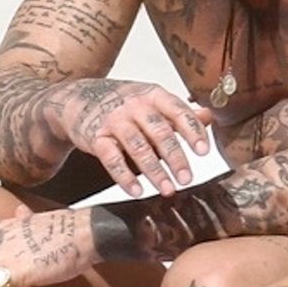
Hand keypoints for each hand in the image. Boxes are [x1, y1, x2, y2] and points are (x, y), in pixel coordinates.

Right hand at [50, 79, 212, 196]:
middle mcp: (135, 106)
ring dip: (155, 171)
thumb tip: (209, 117)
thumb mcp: (152, 101)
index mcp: (153, 95)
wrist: (78, 99)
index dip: (192, 131)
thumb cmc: (123, 103)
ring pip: (138, 147)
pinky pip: (112, 159)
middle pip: (160, 132)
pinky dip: (125, 177)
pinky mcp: (96, 138)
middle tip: (187, 179)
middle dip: (176, 158)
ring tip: (168, 190)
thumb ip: (179, 112)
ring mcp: (114, 121)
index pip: (178, 112)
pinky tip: (137, 191)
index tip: (204, 152)